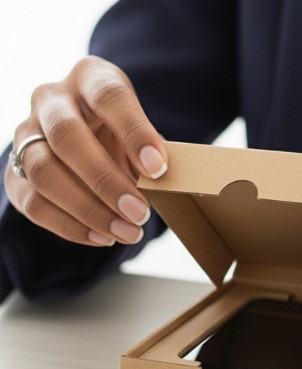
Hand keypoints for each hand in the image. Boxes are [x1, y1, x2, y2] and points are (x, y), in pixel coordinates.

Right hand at [4, 56, 166, 246]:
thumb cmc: (123, 130)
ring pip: (43, 171)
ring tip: (126, 231)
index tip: (158, 168)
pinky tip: (102, 237)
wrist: (86, 134)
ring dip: (87, 209)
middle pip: (67, 136)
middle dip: (105, 180)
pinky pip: (32, 201)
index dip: (134, 132)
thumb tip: (166, 182)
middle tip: (140, 212)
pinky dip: (69, 225)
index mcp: (90, 78)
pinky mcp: (14, 170)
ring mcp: (26, 133)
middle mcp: (51, 99)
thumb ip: (151, 151)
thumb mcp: (141, 128)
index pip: (109, 97)